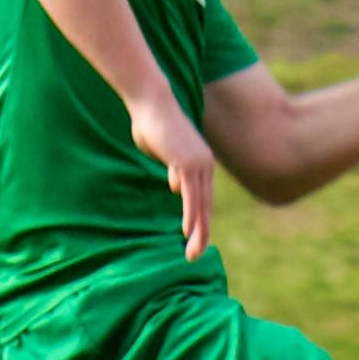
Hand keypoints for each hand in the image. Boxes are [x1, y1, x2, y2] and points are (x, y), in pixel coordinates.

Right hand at [128, 92, 217, 259]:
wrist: (152, 103)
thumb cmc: (154, 126)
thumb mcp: (166, 154)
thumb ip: (173, 170)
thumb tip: (176, 186)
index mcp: (202, 165)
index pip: (204, 200)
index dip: (200, 222)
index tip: (195, 242)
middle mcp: (205, 166)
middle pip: (206, 207)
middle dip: (201, 233)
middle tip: (195, 256)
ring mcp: (198, 164)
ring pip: (201, 204)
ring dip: (198, 230)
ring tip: (193, 251)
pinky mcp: (186, 162)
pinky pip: (190, 193)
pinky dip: (191, 213)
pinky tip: (189, 230)